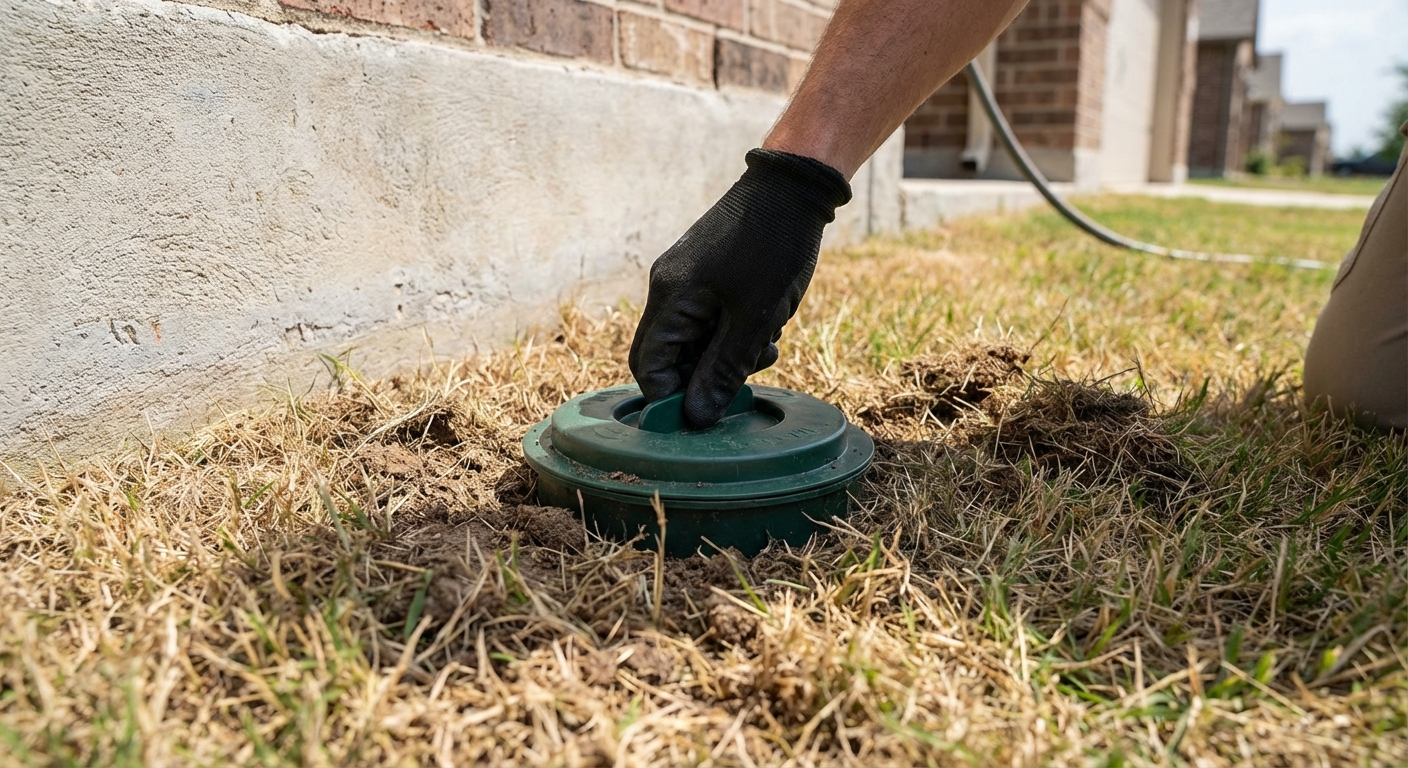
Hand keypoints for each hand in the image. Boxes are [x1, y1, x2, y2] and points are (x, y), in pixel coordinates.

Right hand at [629, 149, 850, 426]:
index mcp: (670, 297)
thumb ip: (723, 370)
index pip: (648, 368)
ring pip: (693, 339)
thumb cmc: (774, 247)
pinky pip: (707, 317)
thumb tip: (695, 416)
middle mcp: (667, 287)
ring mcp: (684, 277)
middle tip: (750, 368)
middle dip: (706, 373)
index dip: (675, 395)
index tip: (714, 403)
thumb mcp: (755, 319)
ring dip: (727, 353)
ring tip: (767, 342)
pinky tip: (766, 323)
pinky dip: (733, 330)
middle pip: (668, 356)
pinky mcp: (704, 272)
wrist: (792, 185)